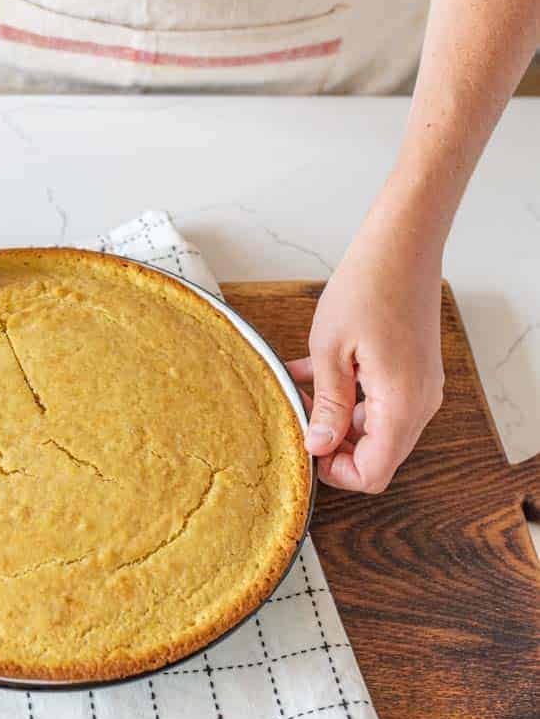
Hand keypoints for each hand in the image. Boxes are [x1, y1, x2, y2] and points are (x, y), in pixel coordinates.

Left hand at [287, 212, 443, 493]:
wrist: (401, 245)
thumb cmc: (367, 288)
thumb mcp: (331, 351)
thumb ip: (327, 404)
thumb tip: (318, 445)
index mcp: (401, 404)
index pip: (374, 473)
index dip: (336, 472)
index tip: (306, 448)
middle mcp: (419, 403)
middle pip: (377, 455)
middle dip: (334, 444)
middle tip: (298, 417)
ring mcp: (419, 387)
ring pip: (375, 429)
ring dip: (336, 418)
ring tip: (298, 391)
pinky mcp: (412, 371)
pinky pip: (380, 401)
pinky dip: (348, 397)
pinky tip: (311, 375)